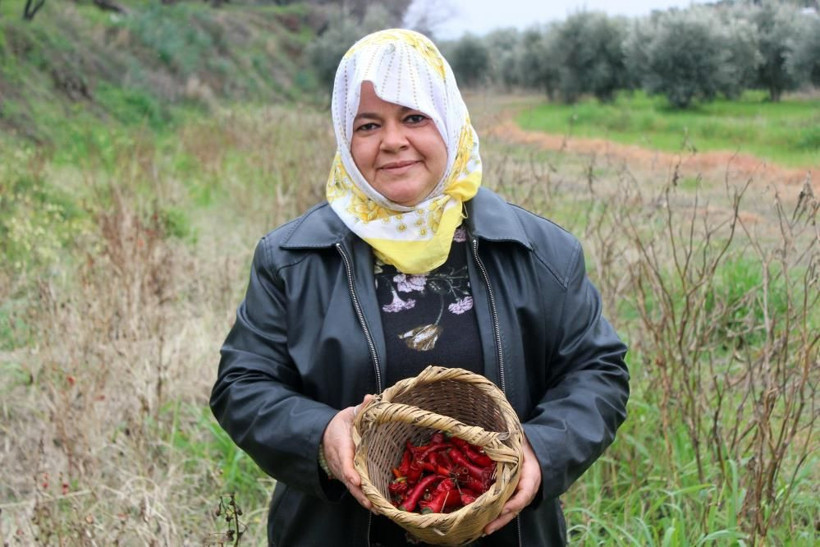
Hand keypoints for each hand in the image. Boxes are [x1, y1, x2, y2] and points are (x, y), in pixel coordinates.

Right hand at [321, 394, 374, 509]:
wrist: (324, 436)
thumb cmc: (339, 425)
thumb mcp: (348, 415)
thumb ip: (360, 409)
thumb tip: (371, 398)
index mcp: (341, 445)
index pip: (344, 460)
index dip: (349, 471)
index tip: (356, 480)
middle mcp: (340, 463)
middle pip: (349, 480)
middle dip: (360, 493)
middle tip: (372, 503)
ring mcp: (342, 472)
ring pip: (352, 488)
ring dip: (364, 499)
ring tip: (378, 509)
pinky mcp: (347, 478)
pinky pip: (355, 489)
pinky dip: (364, 498)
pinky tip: (377, 507)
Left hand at [483, 433, 541, 535]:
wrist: (535, 453)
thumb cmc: (525, 448)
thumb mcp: (521, 446)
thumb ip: (512, 446)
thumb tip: (492, 437)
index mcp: (531, 478)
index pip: (524, 494)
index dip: (513, 503)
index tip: (502, 509)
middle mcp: (526, 490)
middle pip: (514, 509)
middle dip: (500, 520)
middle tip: (487, 529)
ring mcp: (520, 496)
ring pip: (509, 512)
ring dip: (496, 522)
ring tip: (483, 530)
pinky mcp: (512, 497)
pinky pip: (504, 509)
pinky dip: (495, 517)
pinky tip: (482, 524)